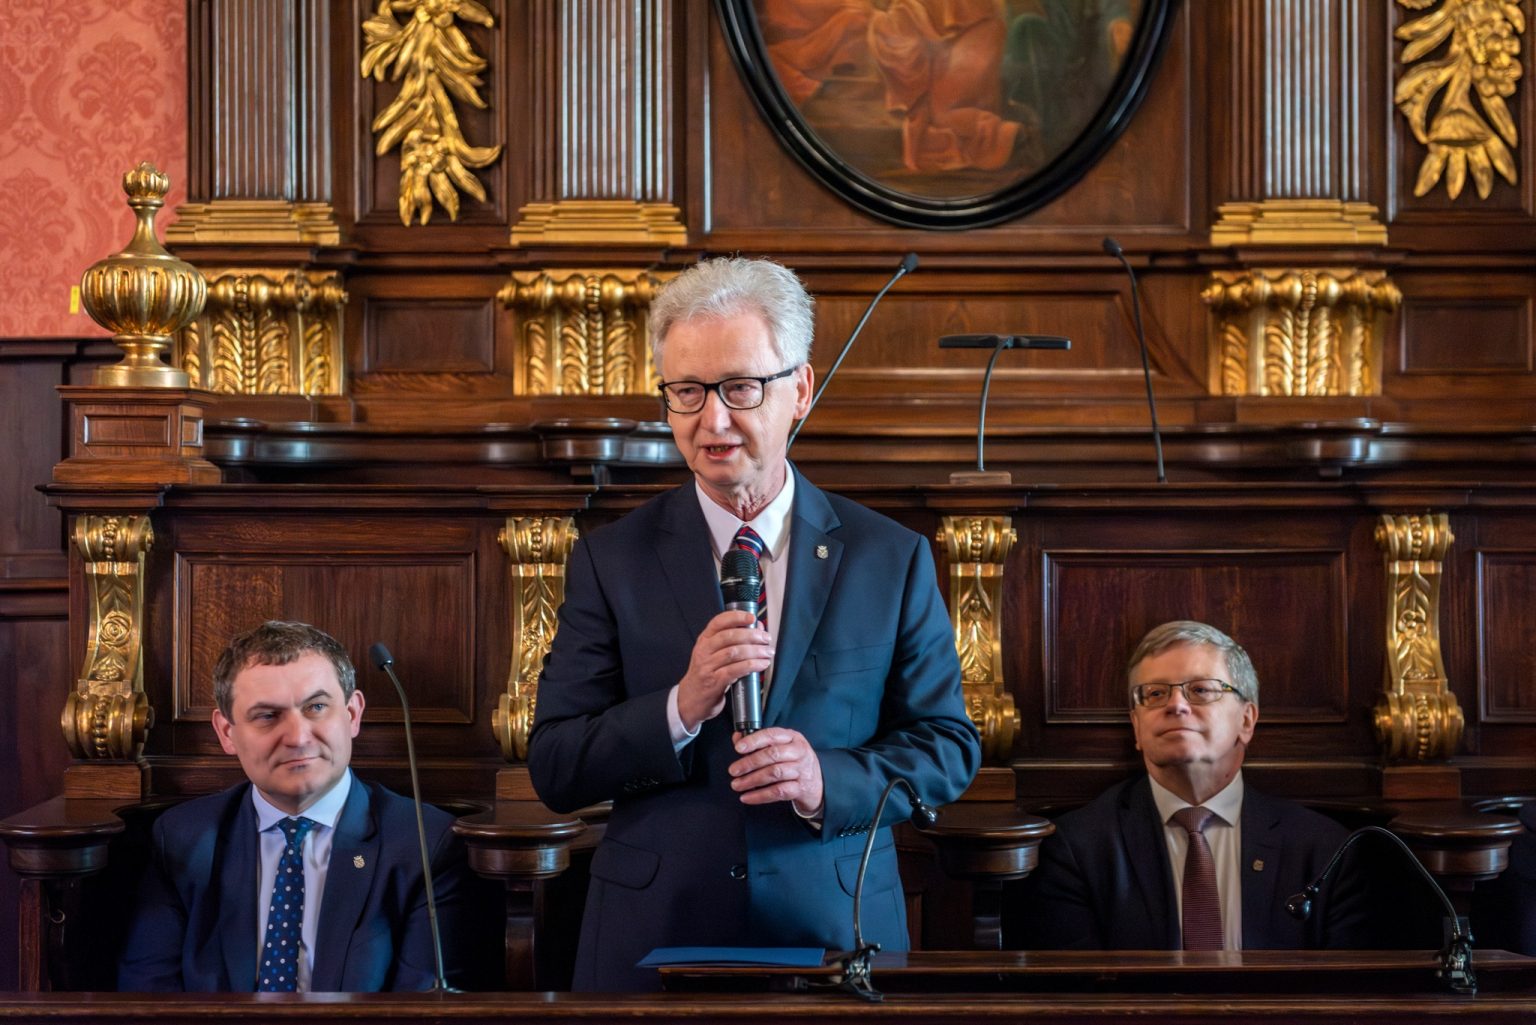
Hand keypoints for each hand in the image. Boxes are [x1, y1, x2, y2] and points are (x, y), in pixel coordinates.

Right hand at [675, 610, 773, 731]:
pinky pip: (735, 670)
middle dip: (752, 635)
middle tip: (766, 639)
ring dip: (755, 651)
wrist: (689, 700)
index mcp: (704, 640)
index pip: (719, 622)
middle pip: (729, 636)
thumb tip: (758, 629)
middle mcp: (704, 651)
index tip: (752, 617)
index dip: (736, 617)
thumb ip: (734, 641)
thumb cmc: (706, 675)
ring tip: (768, 653)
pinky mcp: (714, 682)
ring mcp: (707, 666)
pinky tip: (761, 665)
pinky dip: (751, 665)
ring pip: (734, 652)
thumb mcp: (714, 655)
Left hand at [730, 728, 822, 816]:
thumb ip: (759, 741)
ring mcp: (802, 771)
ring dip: (752, 780)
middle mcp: (799, 752)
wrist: (817, 783)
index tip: (739, 748)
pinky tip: (747, 797)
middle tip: (733, 770)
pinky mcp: (801, 789)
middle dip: (750, 762)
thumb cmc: (794, 761)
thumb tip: (737, 737)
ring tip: (737, 784)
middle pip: (773, 754)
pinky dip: (760, 796)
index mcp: (793, 737)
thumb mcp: (782, 746)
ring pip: (775, 773)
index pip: (772, 735)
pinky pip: (778, 792)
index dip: (754, 740)